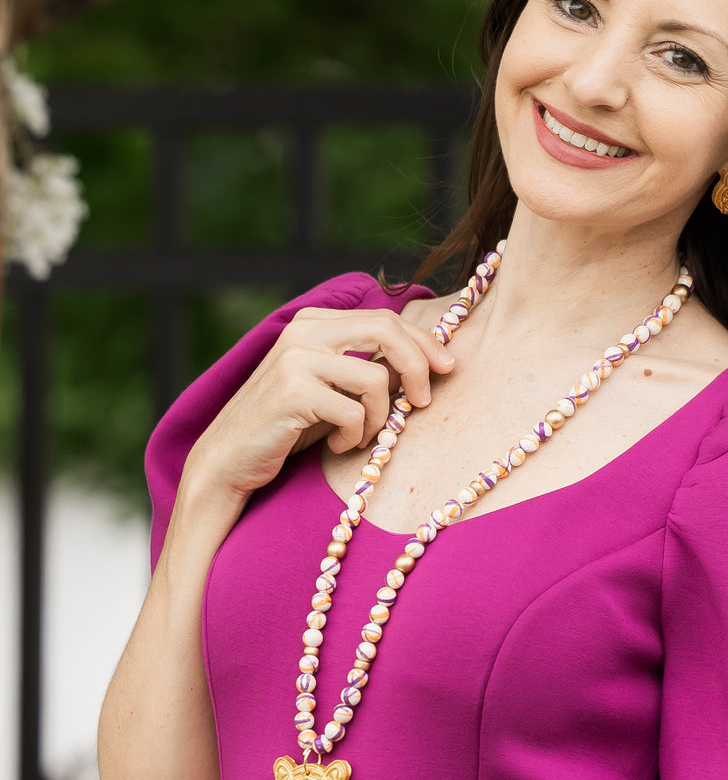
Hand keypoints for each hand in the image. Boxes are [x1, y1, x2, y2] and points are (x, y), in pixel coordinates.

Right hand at [181, 306, 454, 504]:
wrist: (228, 460)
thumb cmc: (287, 427)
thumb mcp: (333, 391)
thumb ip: (369, 369)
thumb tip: (426, 362)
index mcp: (315, 322)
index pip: (386, 319)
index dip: (424, 342)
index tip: (447, 368)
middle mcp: (304, 331)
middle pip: (387, 330)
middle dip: (418, 367)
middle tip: (423, 403)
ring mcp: (296, 358)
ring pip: (375, 379)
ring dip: (378, 417)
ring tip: (358, 435)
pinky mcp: (292, 391)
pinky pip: (353, 413)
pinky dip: (354, 437)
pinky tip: (336, 445)